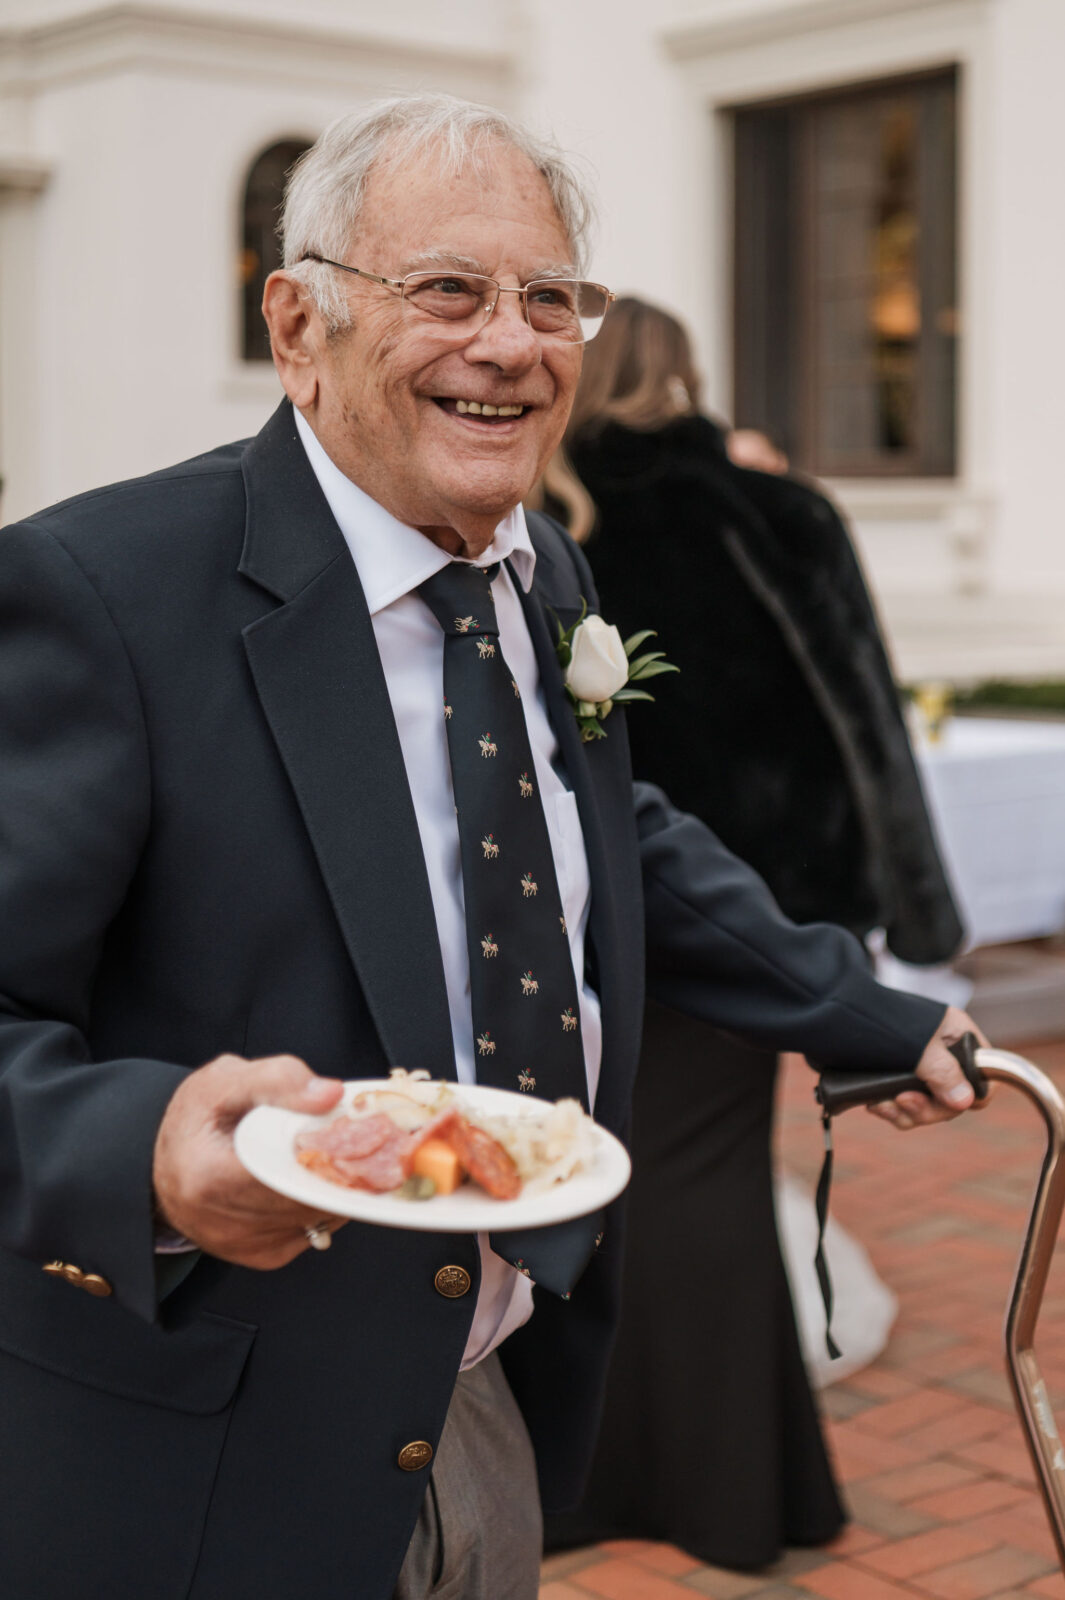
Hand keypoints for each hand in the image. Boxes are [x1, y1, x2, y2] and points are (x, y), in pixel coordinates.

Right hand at [153, 1053, 345, 1266]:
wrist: (170, 1164)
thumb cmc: (196, 1121)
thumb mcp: (224, 1081)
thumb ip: (277, 1079)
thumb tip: (329, 1095)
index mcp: (208, 1178)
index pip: (285, 1174)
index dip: (323, 1152)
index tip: (343, 1131)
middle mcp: (222, 1223)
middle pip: (306, 1199)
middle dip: (335, 1167)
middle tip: (348, 1137)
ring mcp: (243, 1246)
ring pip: (317, 1216)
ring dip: (334, 1186)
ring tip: (331, 1153)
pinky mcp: (261, 1257)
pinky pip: (314, 1229)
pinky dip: (322, 1202)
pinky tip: (312, 1177)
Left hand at [868, 1007, 991, 1129]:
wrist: (829, 1011)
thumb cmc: (874, 1016)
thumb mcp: (915, 1044)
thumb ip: (942, 1071)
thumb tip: (965, 1100)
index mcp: (956, 1034)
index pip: (983, 1073)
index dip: (970, 1093)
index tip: (948, 1102)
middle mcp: (941, 1052)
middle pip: (953, 1097)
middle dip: (928, 1108)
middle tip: (903, 1102)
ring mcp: (919, 1067)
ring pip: (928, 1105)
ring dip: (907, 1113)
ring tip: (883, 1105)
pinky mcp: (897, 1078)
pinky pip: (906, 1106)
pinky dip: (892, 1109)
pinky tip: (875, 1104)